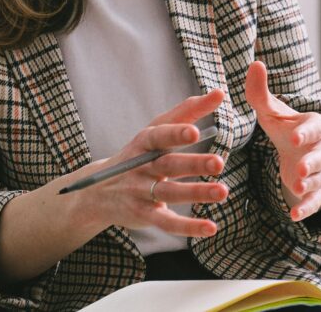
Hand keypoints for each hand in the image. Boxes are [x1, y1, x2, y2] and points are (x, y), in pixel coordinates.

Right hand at [60, 88, 228, 237]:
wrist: (98, 191)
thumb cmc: (139, 154)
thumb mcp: (156, 130)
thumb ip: (187, 111)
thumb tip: (220, 93)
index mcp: (145, 142)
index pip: (160, 135)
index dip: (176, 134)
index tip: (195, 131)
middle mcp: (142, 166)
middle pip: (168, 165)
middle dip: (193, 164)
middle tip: (218, 163)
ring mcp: (141, 191)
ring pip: (170, 193)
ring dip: (196, 193)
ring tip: (223, 192)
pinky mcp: (145, 215)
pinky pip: (167, 222)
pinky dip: (188, 227)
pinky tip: (211, 227)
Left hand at [244, 60, 320, 220]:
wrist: (303, 152)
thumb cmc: (287, 127)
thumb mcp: (272, 112)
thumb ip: (261, 92)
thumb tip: (254, 63)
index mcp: (315, 126)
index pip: (313, 128)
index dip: (304, 134)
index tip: (293, 138)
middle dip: (311, 163)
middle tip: (301, 169)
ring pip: (318, 179)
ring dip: (309, 185)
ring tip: (296, 187)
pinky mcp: (315, 191)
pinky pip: (313, 201)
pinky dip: (305, 208)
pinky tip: (293, 216)